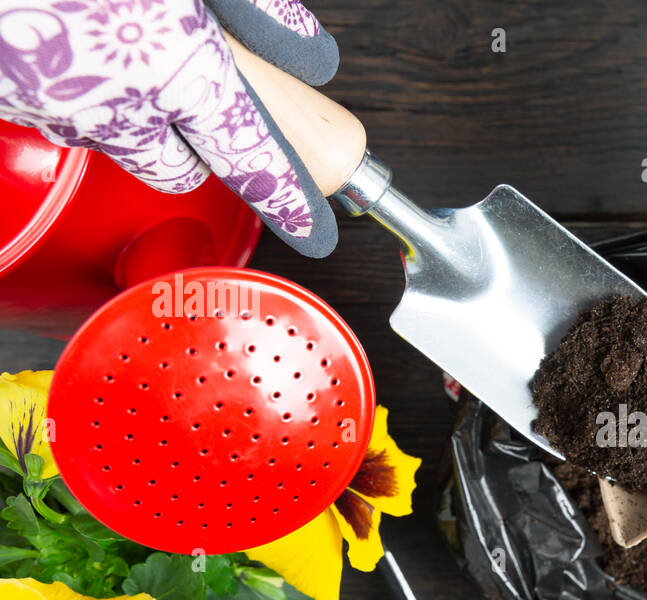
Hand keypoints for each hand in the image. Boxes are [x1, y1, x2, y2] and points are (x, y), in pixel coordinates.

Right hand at [0, 0, 338, 256]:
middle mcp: (112, 101)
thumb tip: (308, 53)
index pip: (250, 159)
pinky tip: (64, 27)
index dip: (287, 198)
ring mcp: (50, 105)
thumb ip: (256, 7)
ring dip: (127, 105)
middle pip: (177, 166)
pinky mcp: (4, 98)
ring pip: (113, 136)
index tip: (313, 229)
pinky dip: (71, 81)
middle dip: (191, 141)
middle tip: (186, 81)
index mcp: (174, 64)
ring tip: (114, 32)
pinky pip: (54, 107)